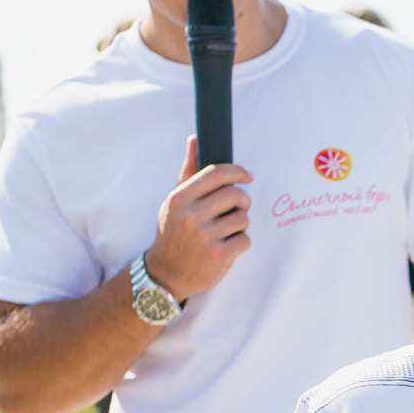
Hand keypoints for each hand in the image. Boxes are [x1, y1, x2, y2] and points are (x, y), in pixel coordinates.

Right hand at [144, 136, 253, 301]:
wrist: (166, 273)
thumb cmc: (173, 232)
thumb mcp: (174, 201)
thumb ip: (188, 171)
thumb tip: (195, 139)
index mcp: (180, 198)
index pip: (216, 174)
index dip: (237, 172)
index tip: (247, 175)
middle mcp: (191, 216)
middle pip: (235, 195)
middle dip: (242, 201)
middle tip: (236, 209)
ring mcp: (205, 237)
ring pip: (243, 218)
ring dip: (240, 225)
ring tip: (224, 232)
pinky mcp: (219, 255)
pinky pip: (245, 239)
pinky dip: (240, 243)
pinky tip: (226, 247)